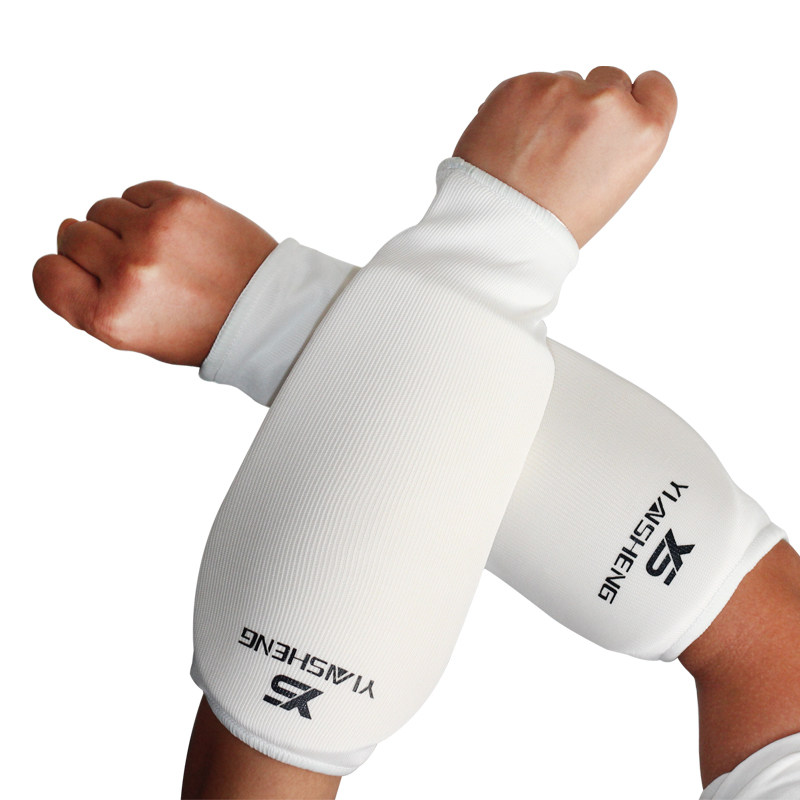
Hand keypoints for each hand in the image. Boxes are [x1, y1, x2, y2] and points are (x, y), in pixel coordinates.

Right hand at [32, 182, 276, 365]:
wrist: (269, 311)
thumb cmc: (206, 329)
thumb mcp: (138, 336)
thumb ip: (94, 300)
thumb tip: (65, 241)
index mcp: (111, 317)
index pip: (47, 275)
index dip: (64, 272)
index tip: (84, 275)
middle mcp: (128, 273)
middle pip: (72, 235)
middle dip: (97, 248)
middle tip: (136, 266)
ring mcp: (155, 234)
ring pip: (102, 208)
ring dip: (123, 224)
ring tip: (161, 250)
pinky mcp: (182, 203)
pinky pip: (137, 192)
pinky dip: (147, 207)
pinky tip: (174, 232)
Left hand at [453, 66, 677, 246]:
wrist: (500, 232)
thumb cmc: (556, 221)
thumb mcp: (614, 185)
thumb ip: (620, 138)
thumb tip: (609, 106)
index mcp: (643, 132)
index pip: (655, 86)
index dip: (634, 100)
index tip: (617, 115)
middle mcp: (607, 103)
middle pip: (609, 79)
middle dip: (590, 103)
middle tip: (565, 147)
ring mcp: (562, 90)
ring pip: (564, 82)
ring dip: (552, 106)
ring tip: (533, 154)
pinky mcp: (521, 85)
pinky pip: (528, 87)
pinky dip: (519, 109)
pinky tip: (510, 144)